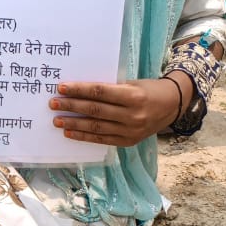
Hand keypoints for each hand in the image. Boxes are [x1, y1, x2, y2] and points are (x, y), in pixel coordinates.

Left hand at [50, 77, 183, 146]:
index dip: (79, 90)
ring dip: (74, 124)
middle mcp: (132, 115)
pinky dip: (84, 136)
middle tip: (53, 104)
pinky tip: (70, 132)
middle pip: (95, 110)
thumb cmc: (148, 90)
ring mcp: (130, 131)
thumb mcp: (132, 84)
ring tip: (57, 120)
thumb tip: (79, 92)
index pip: (99, 92)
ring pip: (96, 127)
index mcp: (133, 96)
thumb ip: (109, 89)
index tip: (62, 88)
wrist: (172, 105)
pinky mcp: (128, 142)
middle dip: (71, 107)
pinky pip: (101, 139)